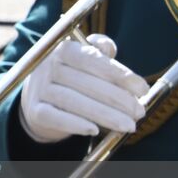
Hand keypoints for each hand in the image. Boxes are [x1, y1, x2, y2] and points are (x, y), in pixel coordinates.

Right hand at [19, 34, 148, 142]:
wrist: (38, 99)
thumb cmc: (71, 77)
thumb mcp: (84, 59)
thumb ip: (99, 51)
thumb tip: (107, 47)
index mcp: (62, 49)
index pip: (93, 60)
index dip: (120, 75)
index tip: (143, 89)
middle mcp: (47, 66)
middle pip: (86, 83)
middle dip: (118, 99)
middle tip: (140, 112)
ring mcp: (39, 89)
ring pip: (74, 102)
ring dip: (105, 115)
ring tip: (129, 125)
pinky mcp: (34, 110)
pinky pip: (55, 118)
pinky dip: (75, 124)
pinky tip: (94, 130)